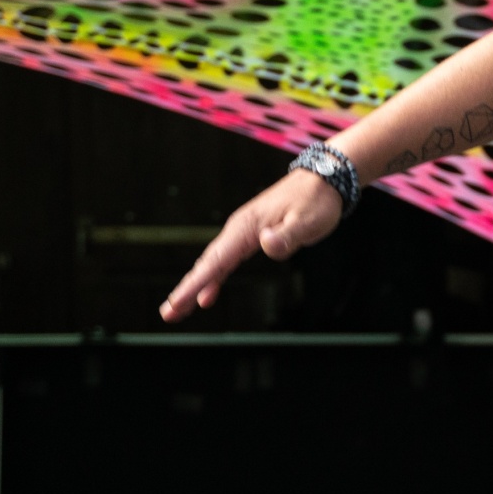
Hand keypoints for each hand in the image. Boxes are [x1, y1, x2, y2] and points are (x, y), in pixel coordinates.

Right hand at [160, 171, 342, 321]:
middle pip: (207, 264)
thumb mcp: (308, 220)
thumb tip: (265, 243)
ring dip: (195, 285)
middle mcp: (239, 229)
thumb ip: (287, 235)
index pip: (217, 260)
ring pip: (214, 263)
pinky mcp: (251, 236)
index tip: (178, 302)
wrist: (323, 179)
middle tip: (169, 314)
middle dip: (186, 289)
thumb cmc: (316, 200)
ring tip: (178, 310)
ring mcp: (243, 232)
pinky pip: (226, 260)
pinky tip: (208, 295)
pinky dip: (214, 278)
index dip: (196, 284)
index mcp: (247, 227)